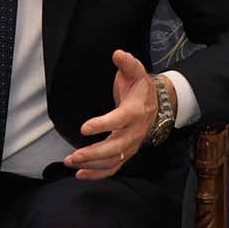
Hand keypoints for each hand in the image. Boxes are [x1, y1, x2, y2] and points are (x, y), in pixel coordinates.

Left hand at [63, 50, 169, 179]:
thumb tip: (117, 53)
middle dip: (93, 153)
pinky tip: (80, 174)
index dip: (103, 125)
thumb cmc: (140, 87)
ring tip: (71, 162)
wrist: (158, 104)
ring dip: (91, 165)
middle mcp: (134, 131)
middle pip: (115, 147)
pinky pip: (113, 167)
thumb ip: (127, 63)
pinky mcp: (127, 152)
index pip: (119, 120)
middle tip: (73, 155)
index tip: (84, 128)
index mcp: (135, 110)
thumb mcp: (136, 71)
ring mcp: (131, 144)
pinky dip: (97, 173)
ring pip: (112, 160)